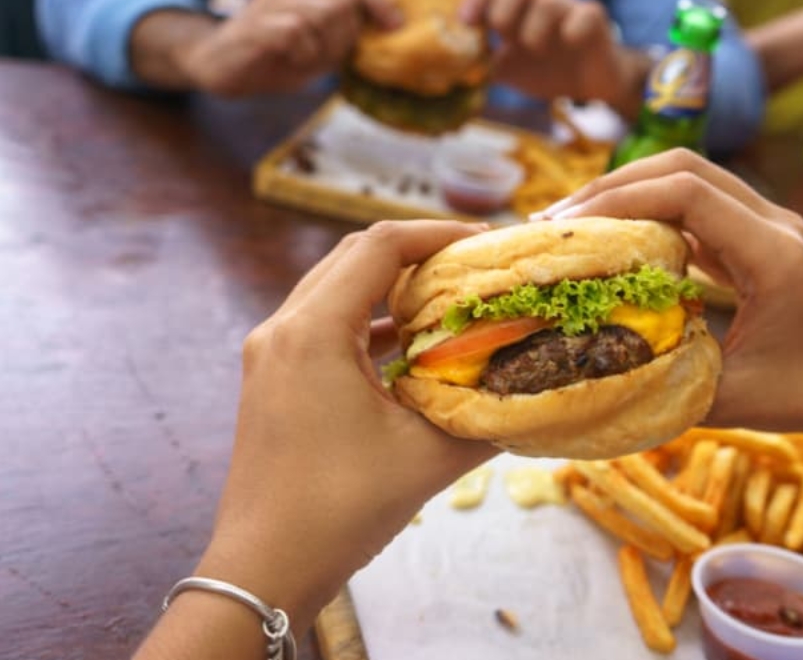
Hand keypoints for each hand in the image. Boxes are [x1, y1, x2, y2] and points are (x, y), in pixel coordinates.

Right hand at [177, 0, 400, 95]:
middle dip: (344, 34)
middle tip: (325, 53)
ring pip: (325, 11)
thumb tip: (392, 22)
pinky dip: (302, 53)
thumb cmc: (278, 56)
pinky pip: (298, 30)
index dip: (377, 2)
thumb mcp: (322, 44)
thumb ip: (349, 31)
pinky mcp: (258, 20)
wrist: (226, 68)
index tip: (394, 25)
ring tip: (306, 57)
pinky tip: (291, 58)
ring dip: (324, 45)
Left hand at [195, 221, 496, 627]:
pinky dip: (370, 324)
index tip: (487, 244)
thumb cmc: (340, 511)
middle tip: (474, 266)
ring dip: (391, 288)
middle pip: (354, 257)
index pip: (380, 247)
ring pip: (336, 290)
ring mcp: (271, 355)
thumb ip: (487, 418)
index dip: (438, 234)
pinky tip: (412, 348)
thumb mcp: (428, 458)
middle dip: (418, 253)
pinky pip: (325, 327)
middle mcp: (282, 330)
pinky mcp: (273, 380)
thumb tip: (537, 393)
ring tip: (449, 300)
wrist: (265, 569)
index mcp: (313, 332)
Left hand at [460, 0, 642, 110]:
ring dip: (535, 29)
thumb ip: (486, 63)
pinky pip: (586, 14)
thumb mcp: (510, 69)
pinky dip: (574, 28)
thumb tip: (459, 67)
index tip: (467, 22)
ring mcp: (569, 9)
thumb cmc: (546, 70)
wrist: (588, 87)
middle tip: (503, 36)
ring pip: (549, 2)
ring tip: (536, 49)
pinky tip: (569, 42)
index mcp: (519, 6)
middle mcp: (542, 0)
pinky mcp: (594, 22)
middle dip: (503, 11)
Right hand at [534, 149, 802, 436]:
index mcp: (773, 255)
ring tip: (573, 226)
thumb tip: (588, 368)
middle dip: (612, 186)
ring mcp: (770, 224)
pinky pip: (700, 205)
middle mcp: (775, 225)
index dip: (621, 200)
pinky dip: (653, 212)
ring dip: (630, 192)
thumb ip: (664, 381)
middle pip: (684, 167)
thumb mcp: (728, 400)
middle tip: (555, 222)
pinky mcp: (760, 235)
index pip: (688, 194)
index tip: (567, 229)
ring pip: (690, 178)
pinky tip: (613, 239)